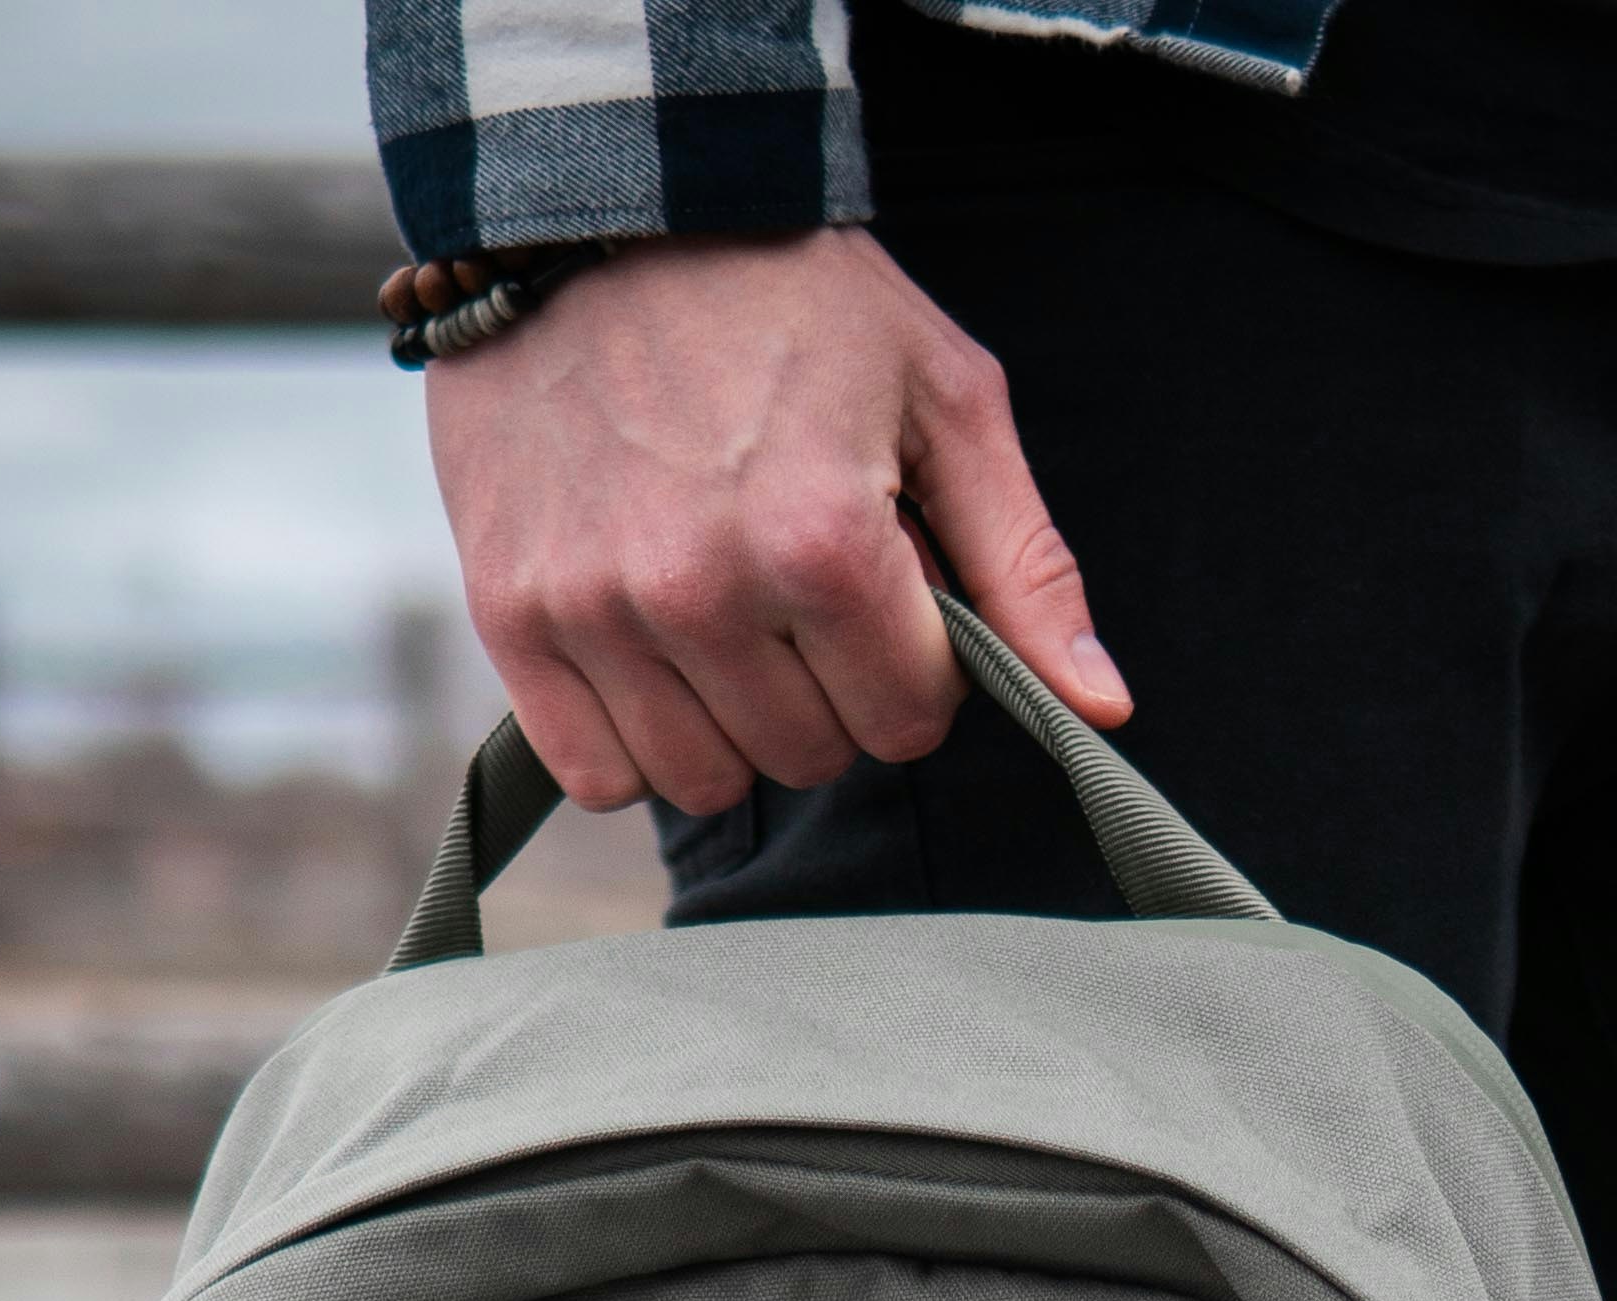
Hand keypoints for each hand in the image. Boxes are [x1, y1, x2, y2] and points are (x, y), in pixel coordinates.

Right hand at [424, 226, 1125, 816]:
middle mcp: (705, 589)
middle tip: (798, 584)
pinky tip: (651, 657)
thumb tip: (1101, 713)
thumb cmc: (793, 293)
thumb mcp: (942, 396)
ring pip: (707, 782)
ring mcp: (599, 609)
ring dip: (732, 724)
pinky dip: (633, 743)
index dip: (915, 666)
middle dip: (829, 689)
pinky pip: (598, 775)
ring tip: (724, 610)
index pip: (908, 723)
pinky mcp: (515, 614)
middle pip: (811, 758)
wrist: (600, 201)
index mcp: (823, 541)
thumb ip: (1025, 565)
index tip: (885, 589)